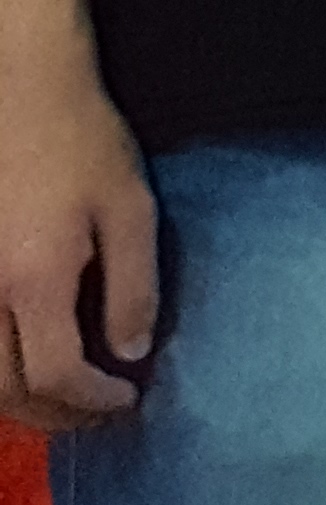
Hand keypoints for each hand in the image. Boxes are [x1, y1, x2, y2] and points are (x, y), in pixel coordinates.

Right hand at [0, 47, 153, 428]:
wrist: (17, 89)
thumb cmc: (81, 141)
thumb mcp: (131, 209)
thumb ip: (134, 286)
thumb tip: (132, 352)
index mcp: (33, 279)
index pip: (57, 374)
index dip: (93, 400)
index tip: (126, 399)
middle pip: (5, 390)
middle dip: (54, 415)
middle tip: (95, 414)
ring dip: (16, 401)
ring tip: (62, 400)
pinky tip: (22, 362)